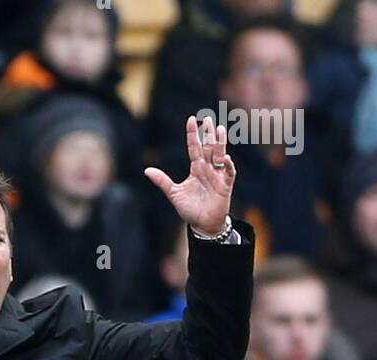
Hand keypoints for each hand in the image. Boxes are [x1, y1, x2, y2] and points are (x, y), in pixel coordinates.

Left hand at [144, 115, 235, 236]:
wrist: (202, 224)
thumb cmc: (190, 209)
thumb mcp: (173, 193)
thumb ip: (162, 181)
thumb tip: (147, 170)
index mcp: (196, 168)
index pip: (194, 147)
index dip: (193, 134)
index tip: (191, 119)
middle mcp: (208, 168)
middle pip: (208, 147)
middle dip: (208, 133)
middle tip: (208, 118)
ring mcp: (218, 175)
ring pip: (219, 155)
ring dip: (220, 143)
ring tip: (219, 129)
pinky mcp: (225, 185)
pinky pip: (229, 172)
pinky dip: (227, 165)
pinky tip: (225, 158)